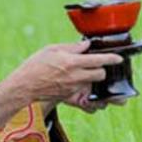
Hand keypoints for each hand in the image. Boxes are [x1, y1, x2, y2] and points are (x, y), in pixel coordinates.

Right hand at [0, 41, 121, 126]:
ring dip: (90, 77)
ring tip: (79, 71)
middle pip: (100, 74)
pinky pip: (81, 89)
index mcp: (72, 62)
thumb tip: (85, 45)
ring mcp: (73, 88)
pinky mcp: (69, 96)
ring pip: (92, 82)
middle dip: (100, 69)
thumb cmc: (33, 66)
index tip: (118, 58)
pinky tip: (69, 79)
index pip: (99, 60)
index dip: (111, 58)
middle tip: (93, 64)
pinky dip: (80, 83)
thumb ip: (70, 47)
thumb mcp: (50, 50)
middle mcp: (75, 76)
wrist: (23, 87)